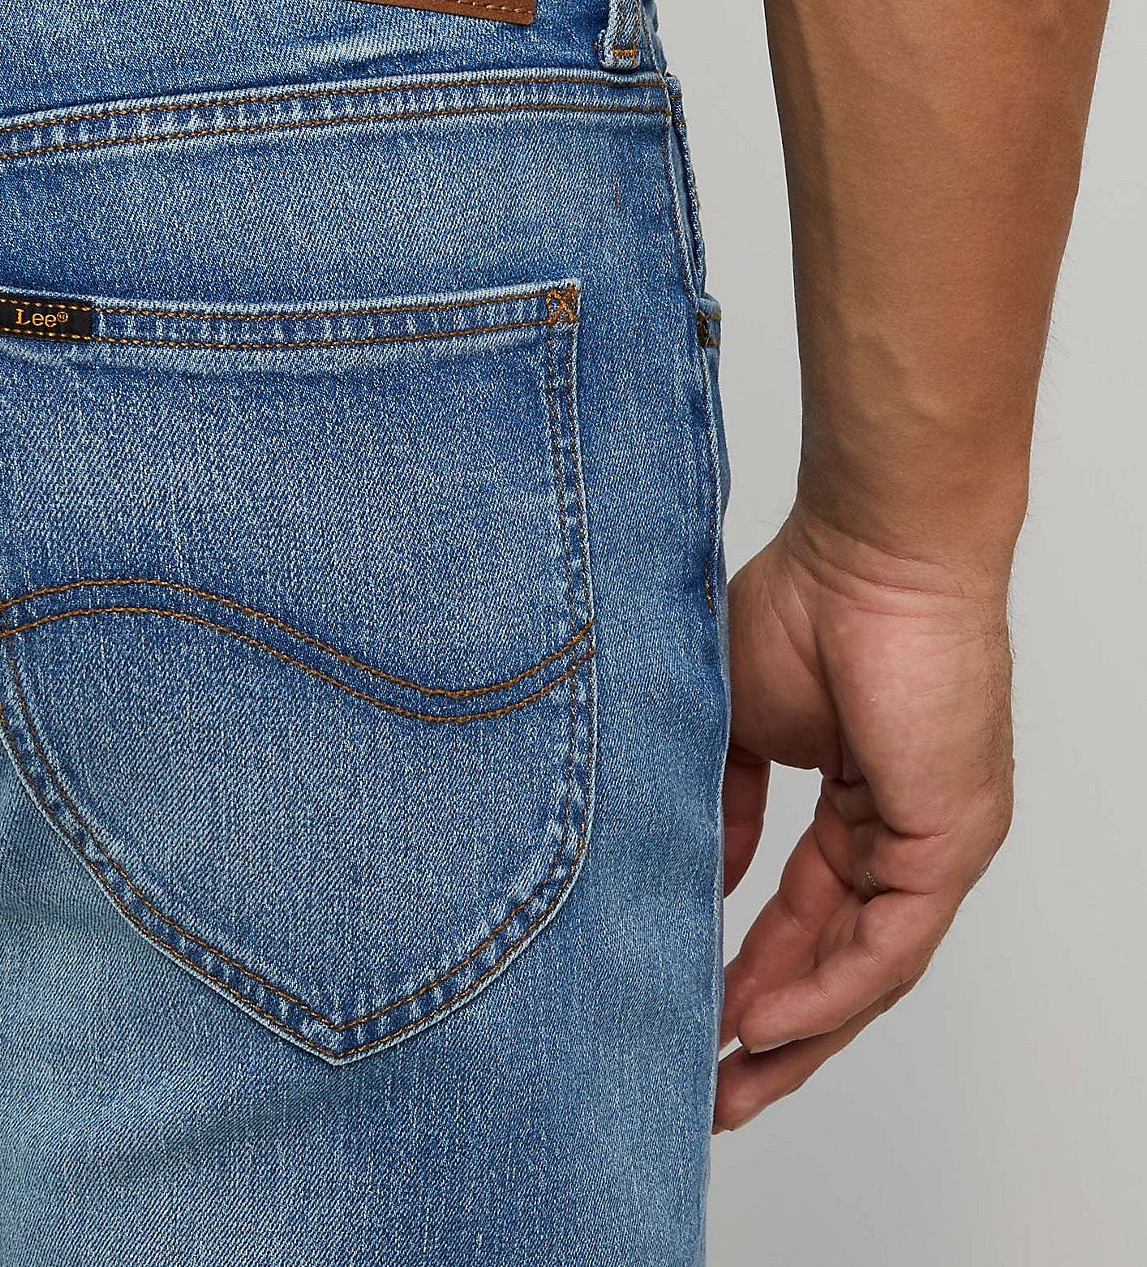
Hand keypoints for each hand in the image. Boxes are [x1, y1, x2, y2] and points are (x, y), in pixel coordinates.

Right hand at [714, 504, 1014, 1131]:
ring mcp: (934, 843)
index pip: (808, 914)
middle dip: (773, 1033)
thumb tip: (709, 875)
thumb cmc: (805, 606)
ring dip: (799, 1033)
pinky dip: (827, 990)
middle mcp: (904, 835)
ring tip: (732, 1082)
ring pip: (868, 970)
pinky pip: (888, 944)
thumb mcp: (735, 726)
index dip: (750, 971)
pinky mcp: (950, 841)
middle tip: (712, 1092)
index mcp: (859, 804)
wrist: (868, 551)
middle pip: (840, 961)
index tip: (693, 1018)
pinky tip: (766, 1022)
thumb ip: (725, 806)